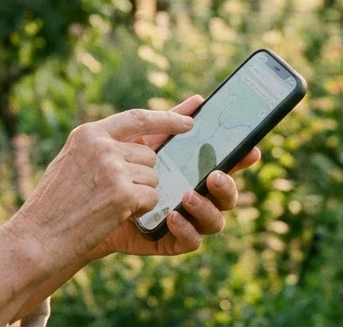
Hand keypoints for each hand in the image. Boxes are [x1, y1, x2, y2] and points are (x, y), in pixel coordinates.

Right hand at [4, 106, 195, 272]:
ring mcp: (113, 168)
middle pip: (149, 155)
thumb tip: (142, 142)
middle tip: (112, 194)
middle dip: (142, 176)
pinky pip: (152, 198)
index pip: (137, 118)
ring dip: (139, 195)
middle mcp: (102, 145)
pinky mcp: (123, 194)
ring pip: (153, 179)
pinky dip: (139, 211)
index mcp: (88, 133)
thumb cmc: (53, 205)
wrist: (37, 236)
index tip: (190, 117)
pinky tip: (112, 216)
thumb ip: (101, 148)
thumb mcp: (72, 162)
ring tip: (106, 206)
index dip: (167, 118)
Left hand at [88, 94, 260, 258]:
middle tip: (213, 175)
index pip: (226, 166)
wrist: (91, 204)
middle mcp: (199, 197)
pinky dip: (186, 229)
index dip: (242, 159)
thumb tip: (197, 100)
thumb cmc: (120, 169)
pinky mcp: (173, 241)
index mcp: (196, 172)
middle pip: (227, 195)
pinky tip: (172, 215)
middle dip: (227, 186)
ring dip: (206, 208)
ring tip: (188, 196)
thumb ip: (168, 122)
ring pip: (215, 221)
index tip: (251, 150)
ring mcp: (188, 221)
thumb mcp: (142, 141)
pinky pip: (191, 241)